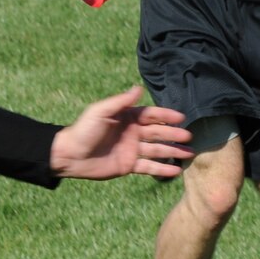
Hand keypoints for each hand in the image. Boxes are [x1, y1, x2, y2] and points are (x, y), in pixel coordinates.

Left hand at [48, 87, 193, 179]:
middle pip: (158, 133)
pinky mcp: (128, 165)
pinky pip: (149, 167)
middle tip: (189, 136)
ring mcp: (131, 149)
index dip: (166, 116)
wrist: (70, 155)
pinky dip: (162, 169)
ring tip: (189, 154)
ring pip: (157, 150)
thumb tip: (138, 88)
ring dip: (173, 151)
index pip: (151, 115)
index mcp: (127, 117)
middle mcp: (132, 132)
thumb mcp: (100, 112)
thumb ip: (120, 102)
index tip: (181, 117)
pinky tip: (176, 171)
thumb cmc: (83, 130)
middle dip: (174, 134)